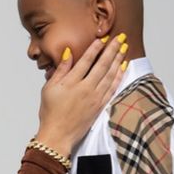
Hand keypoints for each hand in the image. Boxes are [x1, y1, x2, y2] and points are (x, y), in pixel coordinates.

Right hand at [36, 36, 126, 155]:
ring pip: (110, 74)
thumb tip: (68, 53)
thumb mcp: (49, 89)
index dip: (96, 48)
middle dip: (112, 49)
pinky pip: (113, 87)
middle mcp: (86, 89)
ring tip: (124, 47)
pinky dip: (119, 76)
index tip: (103, 38)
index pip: (86, 60)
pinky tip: (123, 67)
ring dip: (119, 60)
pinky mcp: (100, 106)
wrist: (58, 136)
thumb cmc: (50, 114)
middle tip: (120, 37)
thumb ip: (60, 70)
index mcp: (71, 83)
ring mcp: (95, 98)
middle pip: (102, 65)